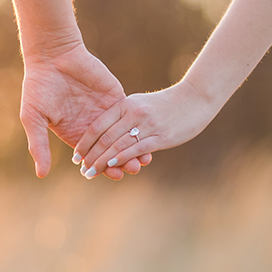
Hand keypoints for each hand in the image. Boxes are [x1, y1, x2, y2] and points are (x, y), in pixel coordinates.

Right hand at [20, 38, 151, 178]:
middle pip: (111, 149)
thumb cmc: (38, 86)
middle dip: (122, 160)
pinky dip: (137, 125)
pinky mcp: (116, 98)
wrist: (53, 54)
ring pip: (124, 135)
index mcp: (74, 134)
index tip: (114, 175)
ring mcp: (105, 112)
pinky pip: (130, 115)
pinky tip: (146, 134)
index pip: (94, 157)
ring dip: (134, 146)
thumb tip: (41, 174)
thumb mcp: (33, 118)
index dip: (104, 167)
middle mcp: (91, 126)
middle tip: (133, 169)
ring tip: (144, 158)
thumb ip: (39, 145)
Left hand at [73, 80, 217, 178]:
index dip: (85, 143)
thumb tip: (108, 133)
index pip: (98, 126)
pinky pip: (136, 148)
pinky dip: (121, 158)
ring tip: (90, 173)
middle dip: (90, 156)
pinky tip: (111, 166)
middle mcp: (133, 113)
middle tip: (82, 170)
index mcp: (125, 104)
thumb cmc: (168, 104)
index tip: (76, 157)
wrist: (196, 98)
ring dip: (101, 161)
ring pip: (117, 145)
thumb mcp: (141, 104)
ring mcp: (147, 125)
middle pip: (105, 138)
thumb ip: (124, 116)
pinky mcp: (161, 136)